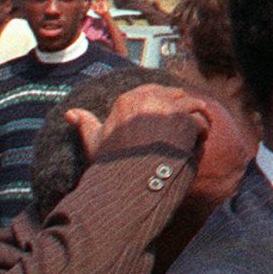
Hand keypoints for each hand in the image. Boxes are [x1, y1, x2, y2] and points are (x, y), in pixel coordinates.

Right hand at [63, 83, 206, 159]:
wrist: (128, 183)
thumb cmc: (111, 165)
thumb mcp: (94, 142)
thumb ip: (86, 124)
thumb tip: (70, 113)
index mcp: (129, 99)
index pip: (155, 90)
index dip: (165, 101)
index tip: (169, 115)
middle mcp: (150, 99)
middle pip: (176, 94)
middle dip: (182, 107)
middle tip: (185, 124)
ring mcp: (169, 109)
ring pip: (192, 105)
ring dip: (196, 118)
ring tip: (197, 132)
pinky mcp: (185, 122)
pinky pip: (200, 122)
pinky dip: (202, 132)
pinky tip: (198, 143)